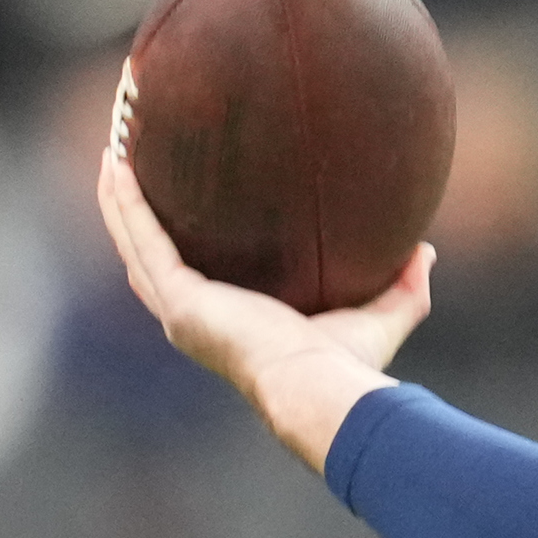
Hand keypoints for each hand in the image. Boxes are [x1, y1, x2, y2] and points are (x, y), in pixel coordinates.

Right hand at [94, 129, 429, 469]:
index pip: (189, 281)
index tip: (171, 208)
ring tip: (111, 149)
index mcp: (227, 325)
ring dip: (117, 196)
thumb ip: (403, 287)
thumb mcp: (379, 318)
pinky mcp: (179, 296)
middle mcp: (192, 319)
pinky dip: (126, 201)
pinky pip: (143, 236)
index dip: (174, 247)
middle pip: (146, 257)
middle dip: (132, 213)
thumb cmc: (347, 369)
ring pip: (134, 241)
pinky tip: (116, 162)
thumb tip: (425, 251)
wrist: (321, 389)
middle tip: (124, 165)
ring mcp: (179, 308)